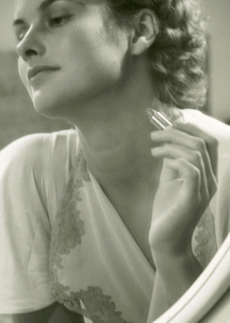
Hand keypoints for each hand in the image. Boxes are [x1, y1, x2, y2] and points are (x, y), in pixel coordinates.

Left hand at [149, 121, 217, 257]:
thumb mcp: (169, 180)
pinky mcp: (192, 198)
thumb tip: (167, 141)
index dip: (190, 128)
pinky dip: (175, 159)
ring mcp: (203, 190)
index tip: (168, 124)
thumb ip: (172, 162)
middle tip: (155, 135)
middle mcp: (210, 181)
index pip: (209, 142)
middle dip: (178, 132)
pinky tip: (158, 158)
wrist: (165, 239)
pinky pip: (192, 170)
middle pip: (204, 143)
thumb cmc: (167, 211)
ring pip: (196, 153)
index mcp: (207, 175)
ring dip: (171, 144)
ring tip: (153, 147)